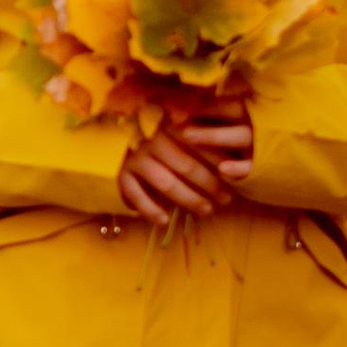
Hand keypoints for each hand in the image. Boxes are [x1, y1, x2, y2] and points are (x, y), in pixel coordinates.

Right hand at [117, 99, 253, 223]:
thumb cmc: (153, 137)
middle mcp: (152, 140)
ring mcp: (135, 157)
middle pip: (187, 166)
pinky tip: (164, 221)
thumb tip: (233, 155)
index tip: (237, 179)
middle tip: (227, 200)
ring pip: (166, 183)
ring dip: (189, 199)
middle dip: (210, 185)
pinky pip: (136, 195)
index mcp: (169, 125)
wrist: (110, 139)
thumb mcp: (174, 129)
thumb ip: (198, 136)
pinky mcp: (120, 174)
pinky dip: (150, 209)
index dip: (220, 163)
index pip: (200, 145)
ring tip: (207, 211)